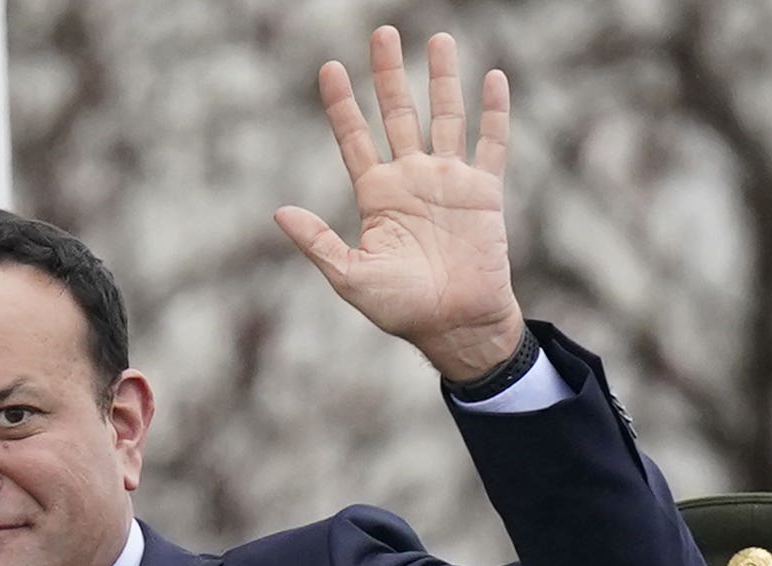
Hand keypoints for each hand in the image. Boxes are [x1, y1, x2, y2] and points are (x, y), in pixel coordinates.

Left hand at [275, 27, 525, 381]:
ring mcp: (450, 181)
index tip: (329, 68)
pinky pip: (491, 143)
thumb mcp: (351, 277)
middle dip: (390, 75)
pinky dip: (493, 112)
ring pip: (446, 117)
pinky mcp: (484, 192)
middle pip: (399, 114)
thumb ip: (318, 242)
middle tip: (383, 33)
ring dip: (442, 79)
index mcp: (377, 196)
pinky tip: (492, 78)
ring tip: (439, 39)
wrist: (456, 326)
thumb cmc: (402, 309)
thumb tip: (278, 213)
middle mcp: (412, 179)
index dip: (342, 105)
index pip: (354, 138)